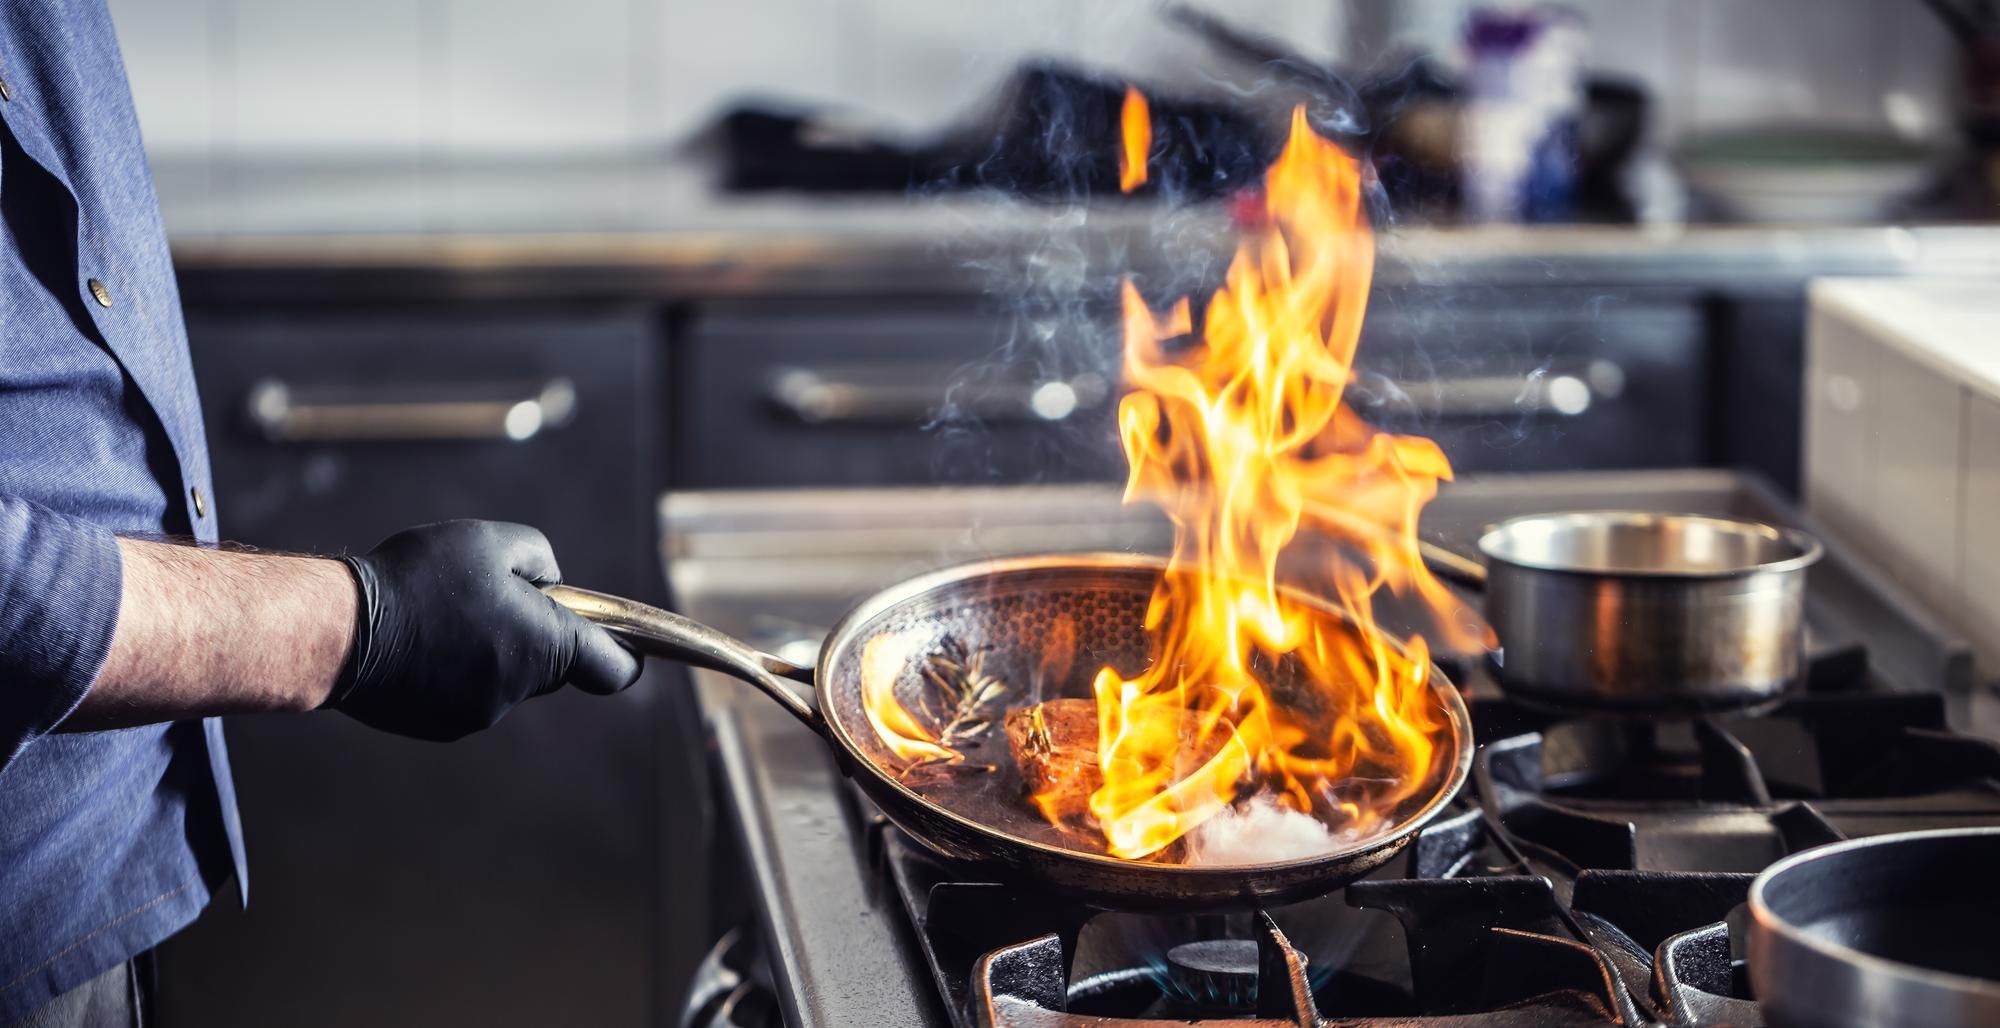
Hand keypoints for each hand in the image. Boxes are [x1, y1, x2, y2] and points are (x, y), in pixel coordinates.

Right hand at [327, 520, 640, 739]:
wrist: (340, 631)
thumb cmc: (421, 578)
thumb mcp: (494, 541)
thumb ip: (540, 559)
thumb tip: (549, 586)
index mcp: (547, 646)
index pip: (613, 668)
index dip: (625, 655)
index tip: (628, 645)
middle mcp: (519, 690)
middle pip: (551, 667)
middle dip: (535, 635)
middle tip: (492, 596)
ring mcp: (478, 714)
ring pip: (504, 677)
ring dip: (490, 649)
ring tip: (441, 613)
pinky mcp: (439, 726)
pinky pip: (464, 693)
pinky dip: (454, 670)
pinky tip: (418, 639)